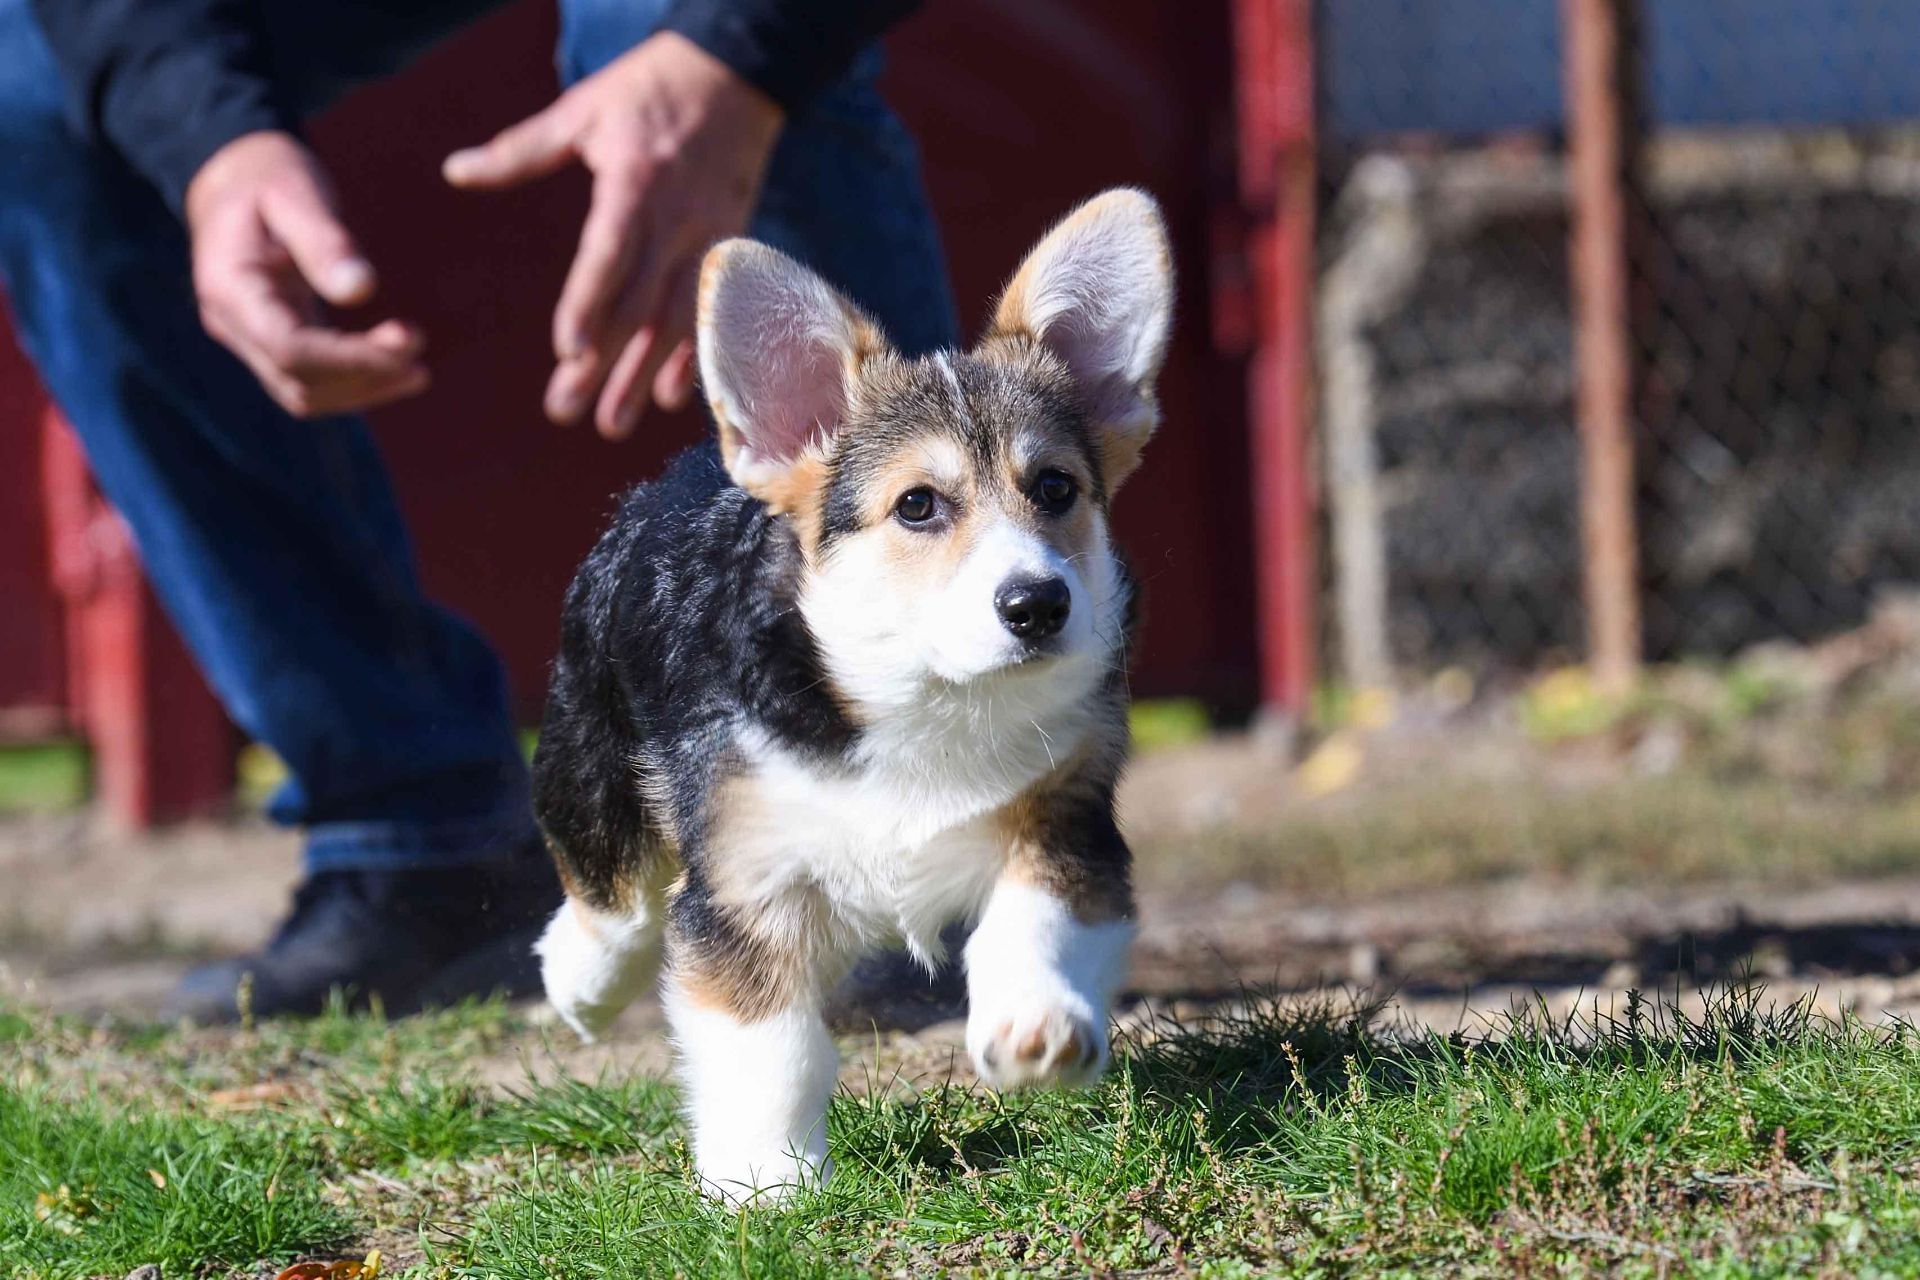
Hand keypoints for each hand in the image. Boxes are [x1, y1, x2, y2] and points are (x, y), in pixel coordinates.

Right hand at [185, 131, 426, 417]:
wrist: (232, 175)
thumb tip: (363, 291)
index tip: (407, 343)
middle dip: (364, 374)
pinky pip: (308, 380)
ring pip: (303, 393)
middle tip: (420, 350)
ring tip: (418, 371)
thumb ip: (326, 242)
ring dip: (362, 389)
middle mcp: (232, 324)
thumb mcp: (296, 193)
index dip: (351, 358)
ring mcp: (246, 337)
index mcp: (230, 288)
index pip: (291, 349)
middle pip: (298, 381)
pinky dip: (352, 382)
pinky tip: (395, 368)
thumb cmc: (268, 176)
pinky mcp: (269, 340)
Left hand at [445, 32, 782, 437]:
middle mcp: (676, 220)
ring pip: (676, 320)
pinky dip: (695, 357)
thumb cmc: (648, 89)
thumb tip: (455, 172)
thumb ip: (520, 150)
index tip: (567, 350)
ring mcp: (708, 239)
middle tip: (566, 412)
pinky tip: (671, 397)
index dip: (590, 304)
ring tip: (612, 423)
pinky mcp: (729, 249)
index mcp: (634, 183)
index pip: (610, 254)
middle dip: (604, 363)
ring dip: (643, 376)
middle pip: (639, 304)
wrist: (738, 76)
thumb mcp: (582, 110)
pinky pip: (710, 313)